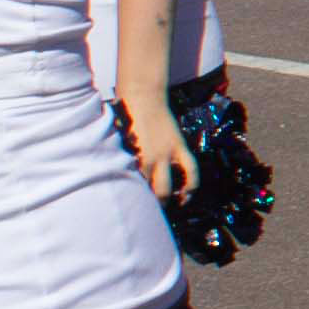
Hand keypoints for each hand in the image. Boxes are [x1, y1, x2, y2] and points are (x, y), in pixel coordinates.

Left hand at [123, 82, 193, 201]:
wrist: (142, 96)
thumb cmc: (123, 116)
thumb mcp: (117, 141)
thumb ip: (121, 159)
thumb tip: (117, 176)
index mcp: (130, 160)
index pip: (130, 188)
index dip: (131, 201)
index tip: (129, 210)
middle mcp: (148, 161)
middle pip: (148, 193)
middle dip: (148, 206)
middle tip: (146, 212)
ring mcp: (165, 154)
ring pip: (167, 187)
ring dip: (167, 199)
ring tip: (166, 206)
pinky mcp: (178, 147)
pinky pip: (190, 170)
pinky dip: (191, 185)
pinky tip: (188, 194)